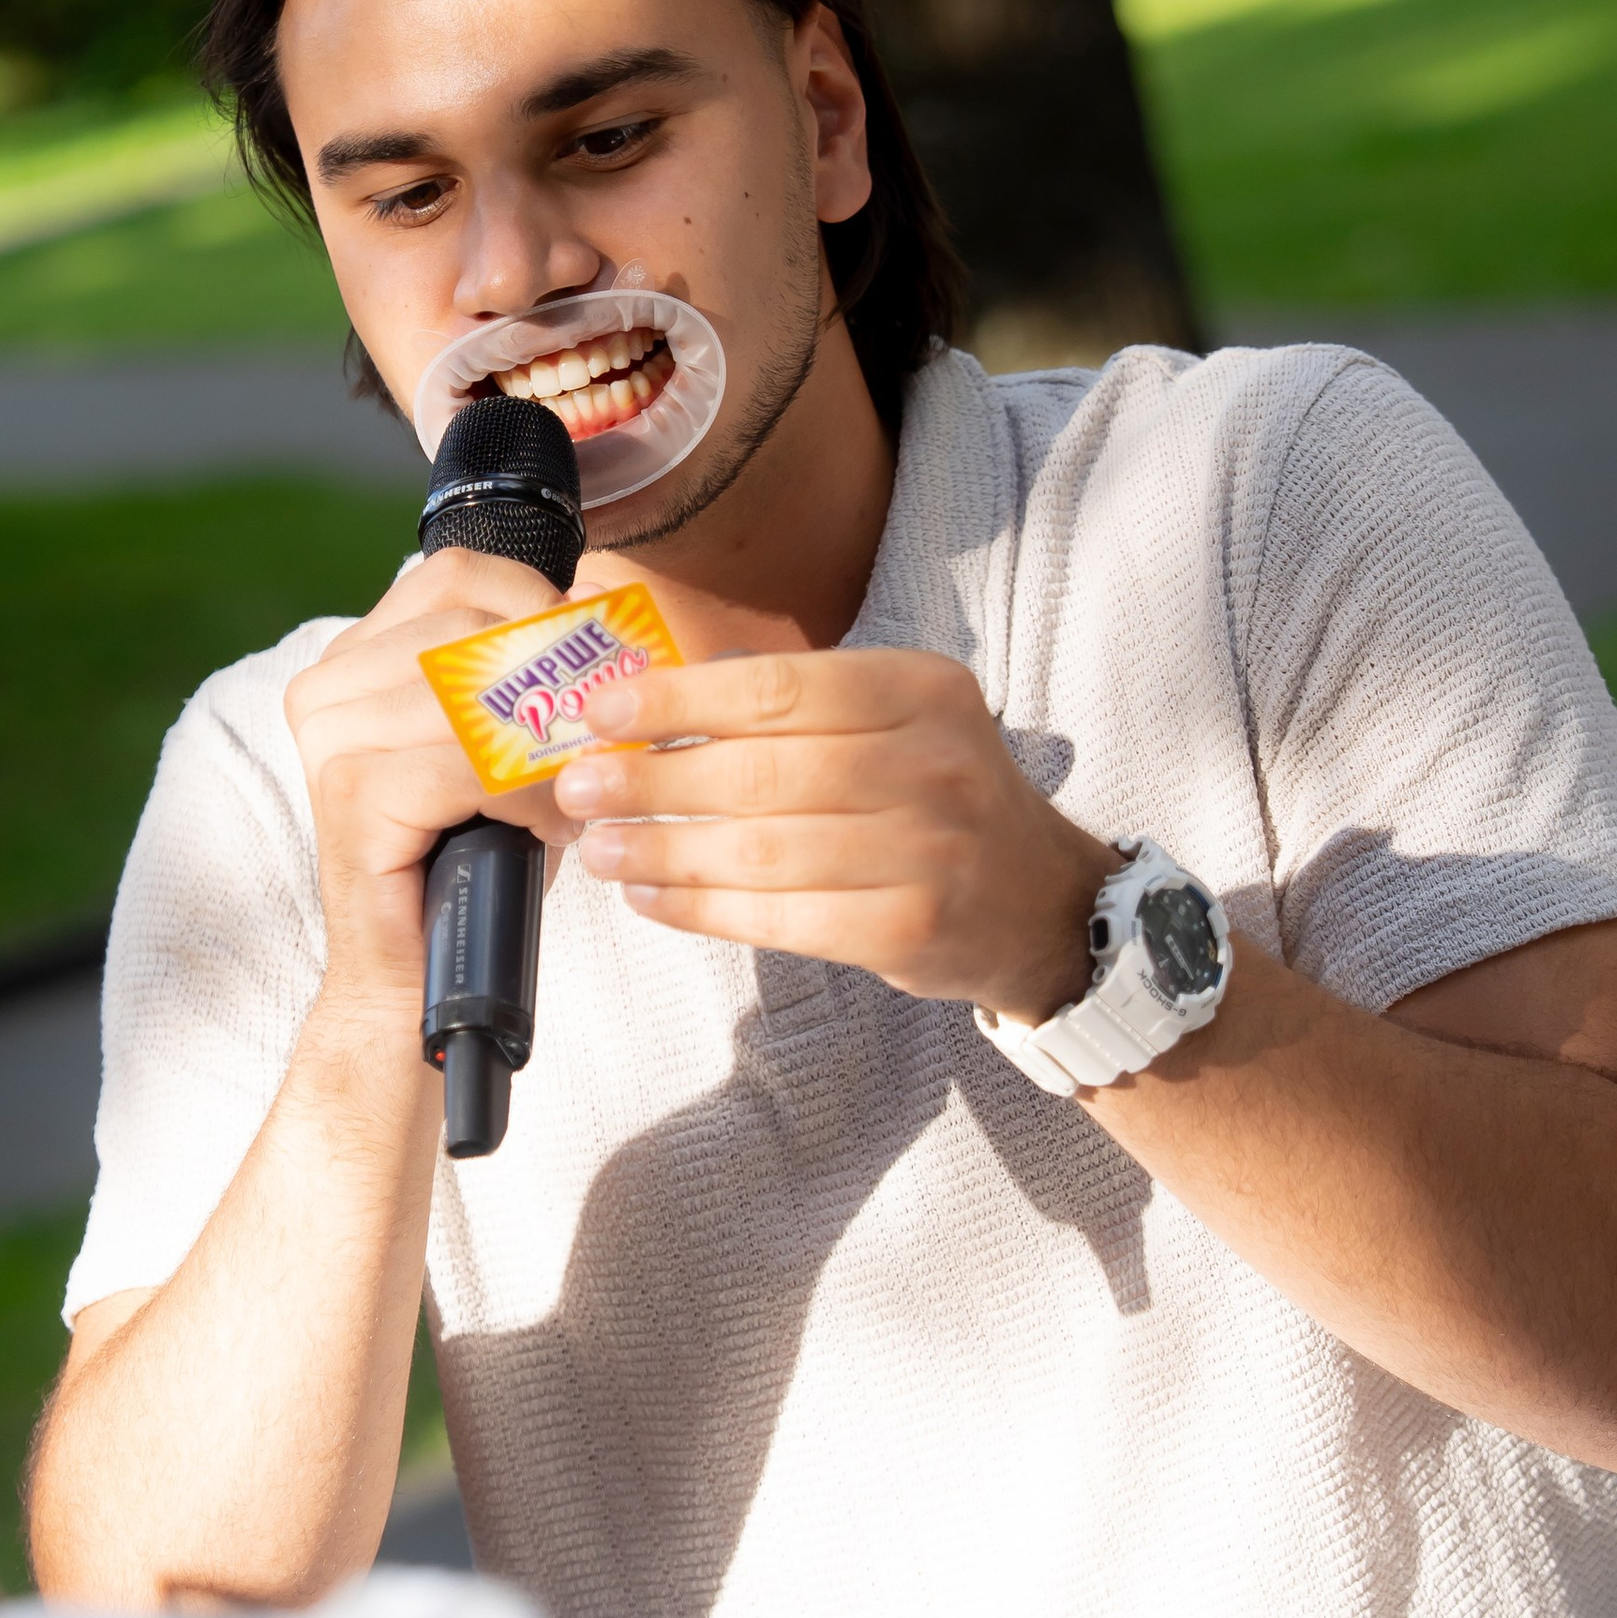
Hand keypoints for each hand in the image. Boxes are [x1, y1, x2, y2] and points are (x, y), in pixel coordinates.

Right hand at [286, 549, 571, 1010]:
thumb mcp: (507, 745)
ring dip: (549, 751)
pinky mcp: (350, 792)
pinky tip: (544, 831)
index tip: (590, 661)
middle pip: (472, 626)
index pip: (459, 574)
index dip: (540, 605)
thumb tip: (601, 610)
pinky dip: (531, 797)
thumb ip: (536, 674)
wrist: (413, 975)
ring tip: (568, 800)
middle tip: (596, 741)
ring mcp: (329, 736)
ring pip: (478, 698)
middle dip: (555, 678)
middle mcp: (327, 685)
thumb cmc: (471, 857)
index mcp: (355, 657)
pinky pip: (473, 765)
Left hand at [555, 645, 1113, 1019]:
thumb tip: (653, 698)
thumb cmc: (934, 798)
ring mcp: (929, 851)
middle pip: (762, 773)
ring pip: (764, 852)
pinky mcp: (911, 930)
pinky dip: (704, 910)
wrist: (1037, 900)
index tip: (600, 711)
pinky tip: (653, 898)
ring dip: (664, 851)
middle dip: (653, 781)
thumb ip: (795, 705)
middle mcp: (933, 763)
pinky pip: (783, 920)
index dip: (678, 700)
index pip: (779, 687)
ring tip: (600, 849)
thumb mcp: (895, 720)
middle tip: (578, 788)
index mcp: (921, 688)